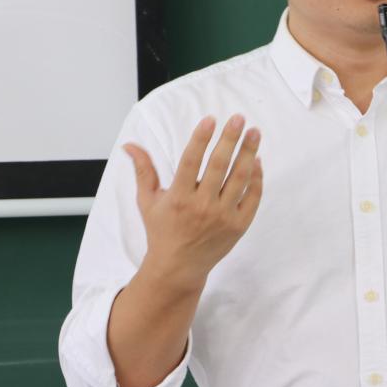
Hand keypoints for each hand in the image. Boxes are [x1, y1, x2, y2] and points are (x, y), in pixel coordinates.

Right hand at [124, 114, 263, 285]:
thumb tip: (129, 144)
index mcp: (178, 198)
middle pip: (219, 166)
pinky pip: (252, 197)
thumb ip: (143, 170)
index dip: (200, 139)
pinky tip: (257, 160)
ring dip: (248, 153)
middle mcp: (201, 207)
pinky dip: (256, 178)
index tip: (210, 119)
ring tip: (255, 133)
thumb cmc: (162, 230)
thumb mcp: (147, 201)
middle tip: (238, 119)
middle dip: (230, 140)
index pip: (190, 162)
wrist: (179, 268)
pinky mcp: (238, 226)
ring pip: (239, 179)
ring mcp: (223, 217)